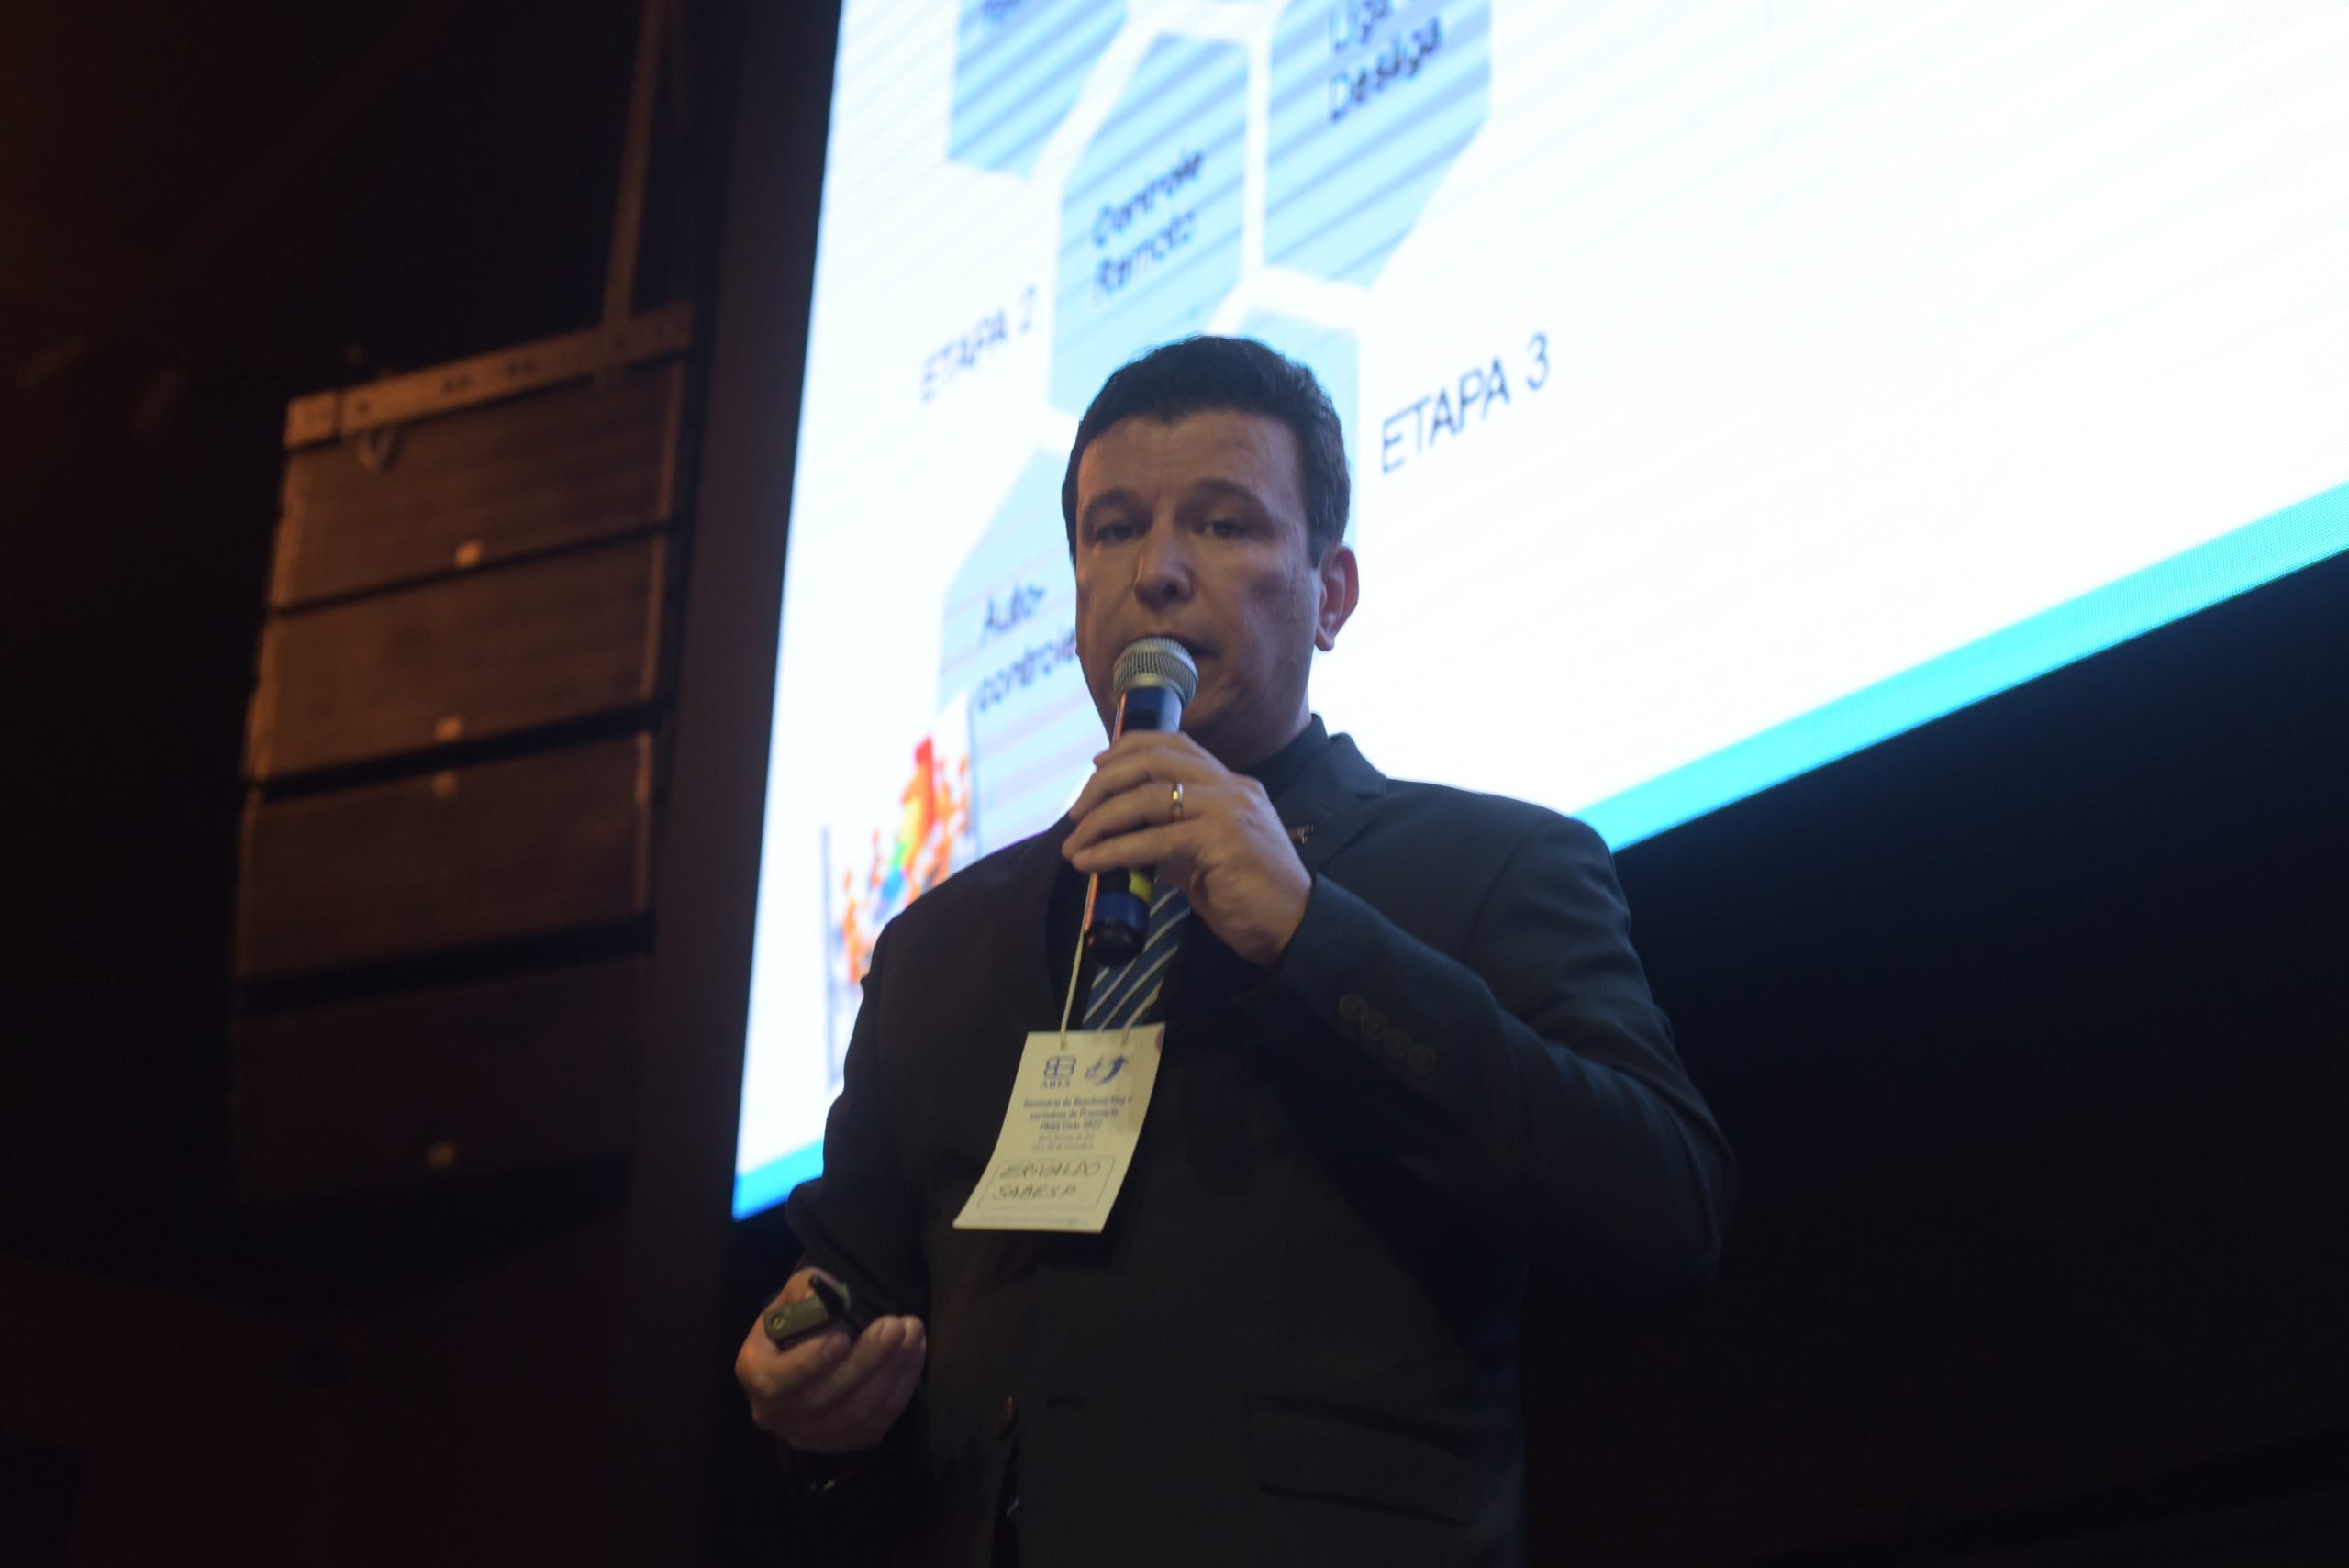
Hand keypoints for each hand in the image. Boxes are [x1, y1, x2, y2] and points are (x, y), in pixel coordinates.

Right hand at [734, 1267, 926, 1453]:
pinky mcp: (839, 1444)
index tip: (843, 1337)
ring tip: (914, 1335)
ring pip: (854, 1415)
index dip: (810, 1363)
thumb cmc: (799, 1319)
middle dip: (866, 1361)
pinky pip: (874, 1426)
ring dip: (890, 1375)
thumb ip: (806, 1289)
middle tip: (897, 1326)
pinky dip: (899, 1391)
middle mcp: (774, 1413)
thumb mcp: (795, 1293)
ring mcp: (807, 1435)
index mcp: (755, 1373)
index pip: (777, 1380)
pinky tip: (914, 1356)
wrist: (807, 1349)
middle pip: (824, 1399)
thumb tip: (821, 1293)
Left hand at [1061, 730, 1310, 968]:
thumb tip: (1123, 840)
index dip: (1128, 749)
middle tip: (1076, 814)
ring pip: (1149, 795)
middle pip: (1155, 758)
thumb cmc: (1250, 899)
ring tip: (1076, 844)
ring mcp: (1229, 809)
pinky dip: (1115, 849)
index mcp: (1231, 785)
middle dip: (1105, 782)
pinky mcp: (1223, 839)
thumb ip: (1171, 841)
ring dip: (1101, 818)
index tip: (1095, 769)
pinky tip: (1092, 862)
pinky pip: (1156, 838)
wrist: (1293, 928)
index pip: (1174, 744)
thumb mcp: (1204, 858)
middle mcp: (1231, 787)